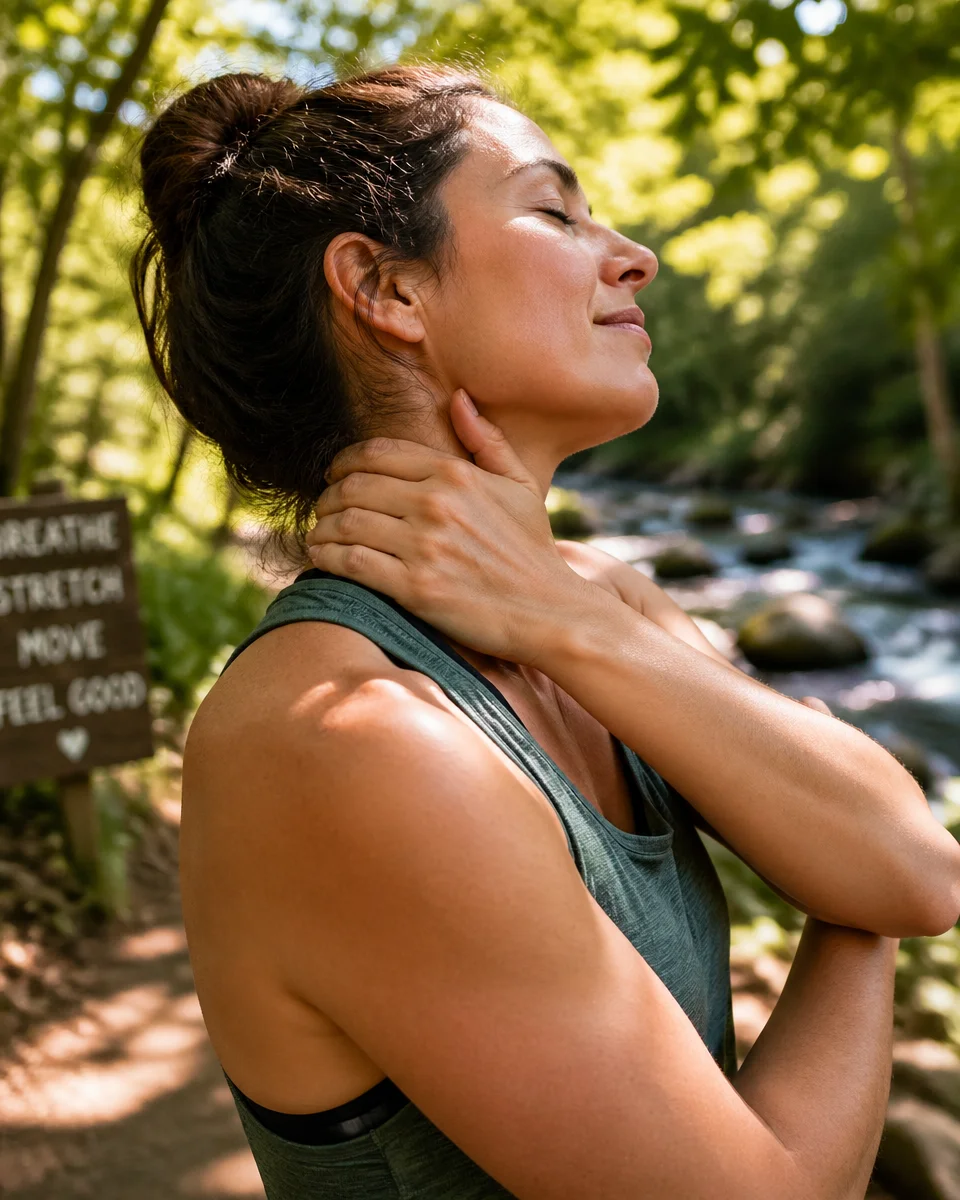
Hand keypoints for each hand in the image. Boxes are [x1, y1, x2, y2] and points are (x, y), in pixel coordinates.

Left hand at [304, 389, 597, 665]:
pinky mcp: (415, 587)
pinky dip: (327, 558)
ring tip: (319, 535)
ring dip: (323, 528)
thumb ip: (487, 441)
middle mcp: (436, 504)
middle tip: (325, 508)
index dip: (345, 462)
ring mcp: (424, 546)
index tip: (336, 475)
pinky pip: (351, 562)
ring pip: (346, 522)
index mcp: (456, 474)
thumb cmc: (533, 553)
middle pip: (354, 486)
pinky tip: (322, 560)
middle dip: (329, 496)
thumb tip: (458, 398)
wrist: (550, 613)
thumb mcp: (520, 488)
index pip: (378, 454)